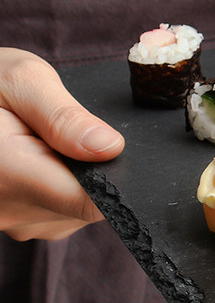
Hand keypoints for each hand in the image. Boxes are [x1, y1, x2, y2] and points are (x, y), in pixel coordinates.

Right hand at [0, 47, 124, 240]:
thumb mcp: (21, 80)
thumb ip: (66, 116)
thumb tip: (109, 148)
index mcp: (9, 175)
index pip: (91, 204)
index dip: (115, 181)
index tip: (113, 153)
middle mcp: (9, 211)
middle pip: (88, 207)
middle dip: (92, 171)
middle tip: (63, 134)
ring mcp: (11, 222)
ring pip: (76, 211)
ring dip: (76, 178)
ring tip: (45, 142)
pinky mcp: (14, 222)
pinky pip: (58, 211)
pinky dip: (61, 186)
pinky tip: (42, 157)